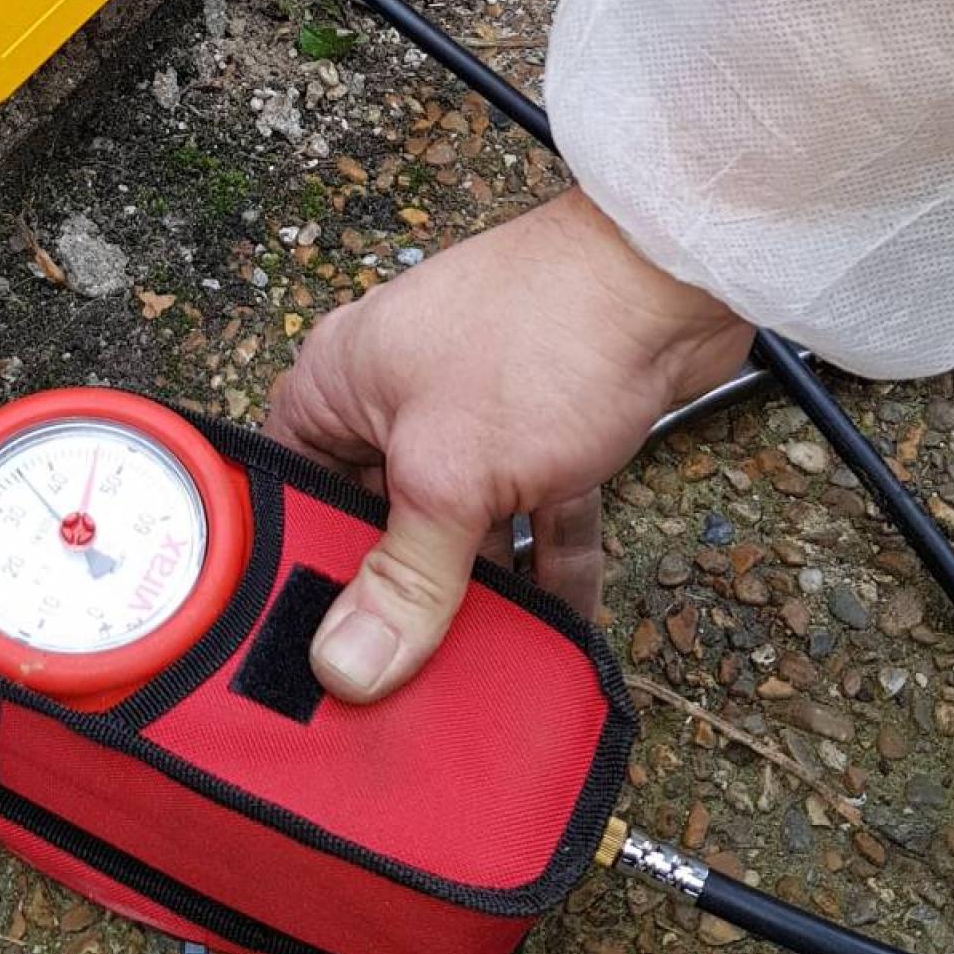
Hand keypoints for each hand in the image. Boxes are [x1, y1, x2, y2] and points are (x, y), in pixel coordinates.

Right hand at [265, 188, 751, 703]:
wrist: (669, 273)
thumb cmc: (544, 330)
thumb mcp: (454, 474)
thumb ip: (405, 575)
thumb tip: (347, 663)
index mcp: (340, 379)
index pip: (285, 486)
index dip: (295, 566)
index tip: (307, 650)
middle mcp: (395, 391)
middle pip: (373, 515)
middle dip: (396, 594)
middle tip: (401, 680)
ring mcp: (471, 408)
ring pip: (456, 522)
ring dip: (476, 589)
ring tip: (480, 670)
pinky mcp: (541, 425)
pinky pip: (525, 510)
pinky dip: (541, 561)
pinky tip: (557, 625)